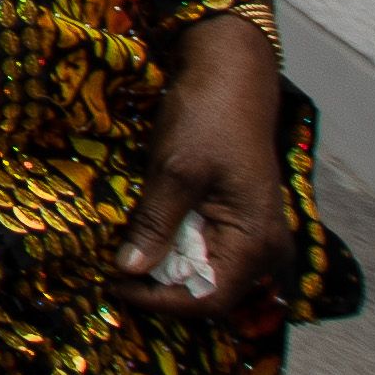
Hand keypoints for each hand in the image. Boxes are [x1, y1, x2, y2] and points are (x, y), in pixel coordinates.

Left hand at [108, 12, 292, 318]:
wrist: (230, 73)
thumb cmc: (208, 116)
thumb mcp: (176, 170)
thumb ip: (156, 223)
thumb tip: (130, 270)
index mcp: (257, 242)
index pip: (208, 298)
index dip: (160, 301)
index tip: (113, 286)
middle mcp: (264, 248)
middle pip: (208, 290)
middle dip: (159, 289)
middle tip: (110, 275)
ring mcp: (253, 234)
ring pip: (204, 271)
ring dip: (164, 270)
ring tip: (120, 259)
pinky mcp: (238, 219)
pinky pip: (205, 249)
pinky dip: (172, 249)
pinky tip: (141, 238)